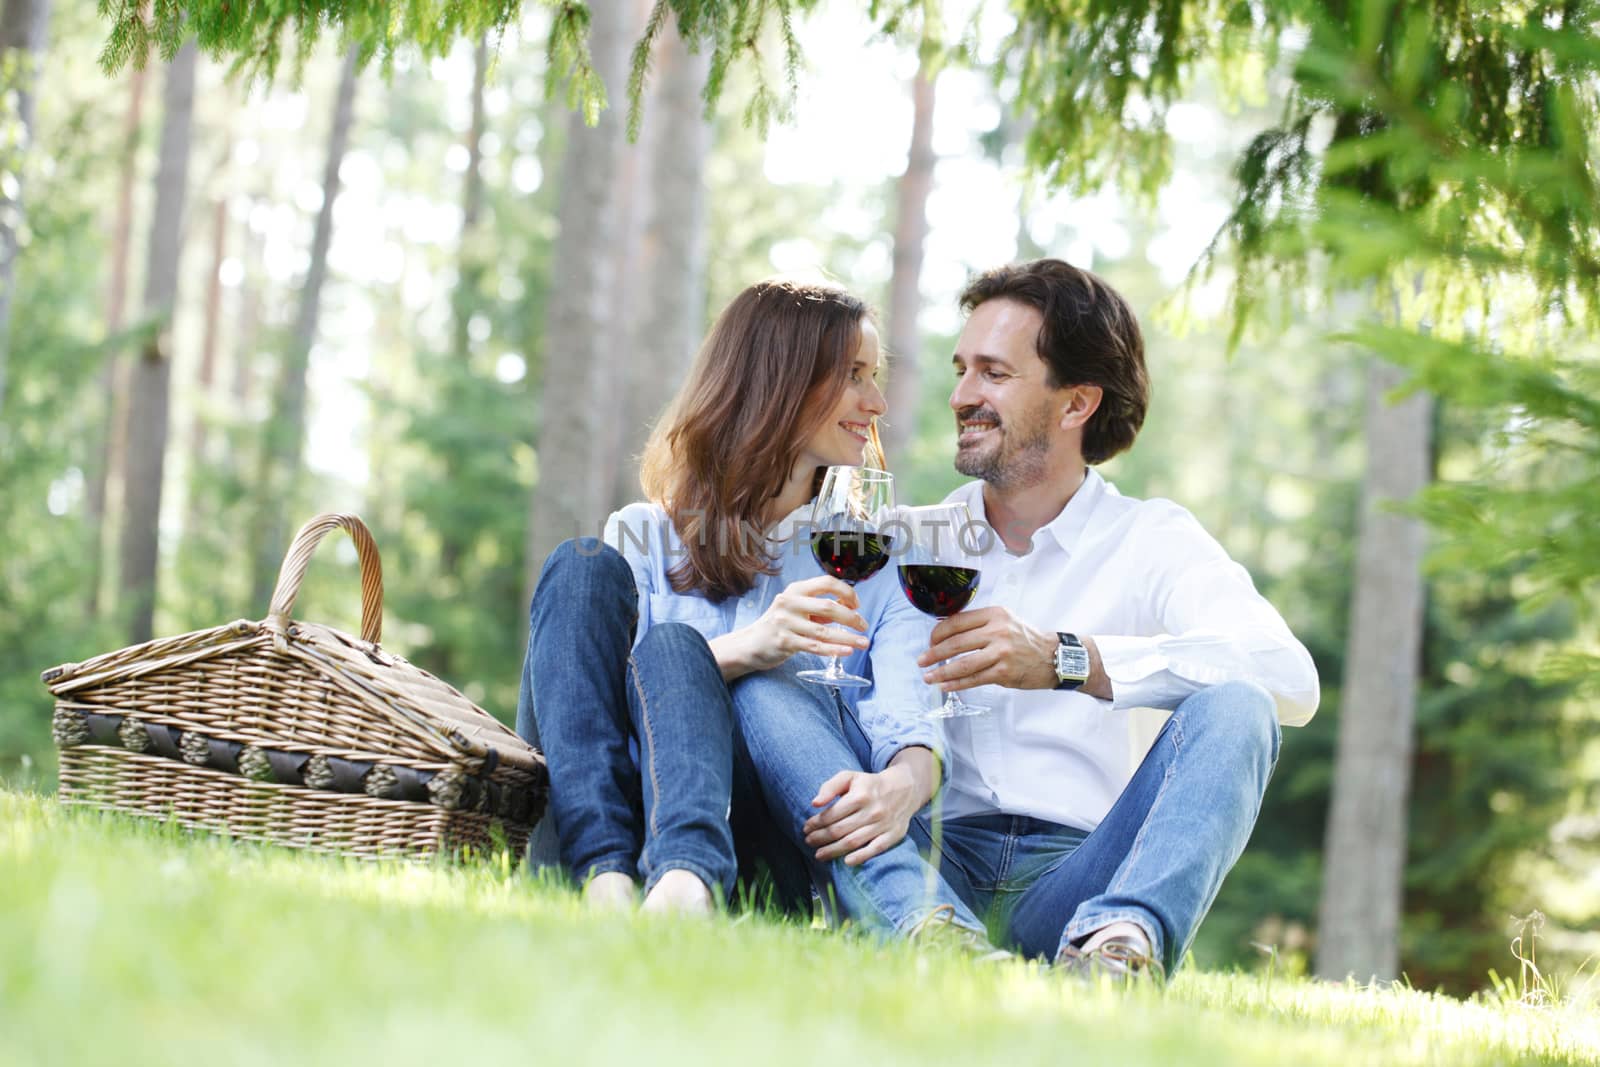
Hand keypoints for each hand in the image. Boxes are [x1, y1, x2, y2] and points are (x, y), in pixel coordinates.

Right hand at [731, 575, 868, 673]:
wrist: (750, 643)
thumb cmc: (781, 624)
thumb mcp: (798, 608)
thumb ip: (820, 607)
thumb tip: (850, 607)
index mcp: (795, 590)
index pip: (826, 582)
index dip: (846, 592)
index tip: (857, 605)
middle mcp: (789, 603)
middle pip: (828, 607)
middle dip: (851, 618)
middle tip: (864, 626)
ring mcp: (785, 623)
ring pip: (824, 631)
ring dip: (848, 638)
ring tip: (864, 642)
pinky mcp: (784, 642)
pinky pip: (815, 647)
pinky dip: (834, 649)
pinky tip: (847, 651)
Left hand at [803, 766, 920, 865]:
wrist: (904, 789)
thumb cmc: (870, 785)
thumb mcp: (850, 777)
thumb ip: (830, 787)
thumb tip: (815, 803)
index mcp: (860, 795)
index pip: (832, 814)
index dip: (816, 823)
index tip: (806, 828)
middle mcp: (872, 811)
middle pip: (839, 830)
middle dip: (820, 838)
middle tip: (808, 841)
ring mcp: (883, 824)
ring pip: (853, 842)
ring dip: (833, 850)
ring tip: (819, 854)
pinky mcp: (893, 835)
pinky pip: (874, 849)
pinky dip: (860, 857)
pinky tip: (845, 861)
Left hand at [916, 606, 1057, 691]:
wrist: (1054, 656)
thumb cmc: (1025, 639)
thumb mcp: (1005, 621)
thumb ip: (979, 624)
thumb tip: (946, 632)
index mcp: (994, 614)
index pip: (957, 622)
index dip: (938, 633)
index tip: (930, 642)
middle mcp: (997, 631)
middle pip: (956, 643)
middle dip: (933, 653)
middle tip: (921, 661)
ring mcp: (1001, 653)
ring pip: (962, 663)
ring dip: (941, 671)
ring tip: (928, 676)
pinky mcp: (1004, 672)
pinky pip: (974, 679)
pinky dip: (956, 683)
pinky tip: (944, 685)